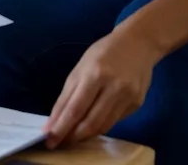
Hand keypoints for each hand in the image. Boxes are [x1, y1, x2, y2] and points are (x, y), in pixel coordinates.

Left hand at [43, 29, 160, 147]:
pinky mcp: (137, 103)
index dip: (61, 127)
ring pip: (103, 126)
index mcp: (95, 74)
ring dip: (85, 135)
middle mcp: (114, 87)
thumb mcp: (81, 67)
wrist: (138, 43)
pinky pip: (114, 121)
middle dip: (72, 136)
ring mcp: (128, 97)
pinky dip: (100, 125)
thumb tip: (55, 121)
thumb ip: (68, 95)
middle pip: (90, 122)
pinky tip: (91, 125)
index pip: (75, 108)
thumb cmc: (104, 53)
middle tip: (59, 143)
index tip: (48, 139)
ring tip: (72, 137)